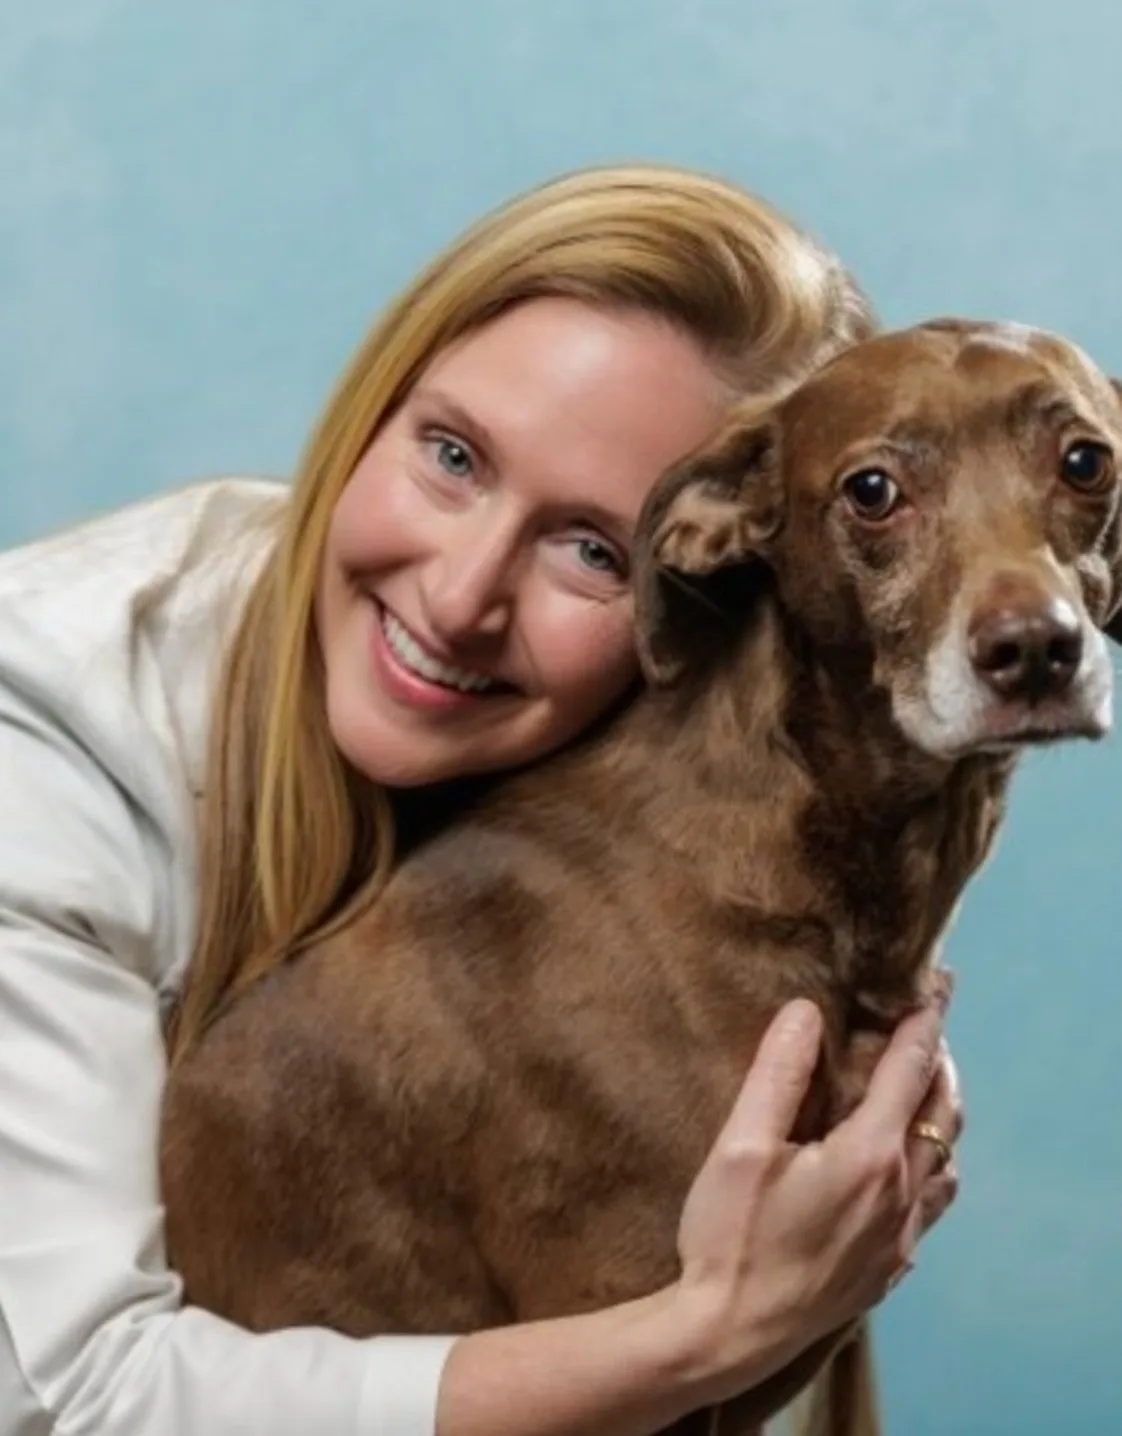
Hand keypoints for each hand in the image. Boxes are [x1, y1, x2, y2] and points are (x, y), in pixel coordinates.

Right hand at [667, 984, 952, 1401]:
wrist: (730, 1335)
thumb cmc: (728, 1238)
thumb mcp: (740, 1147)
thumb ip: (776, 1075)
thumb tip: (804, 1012)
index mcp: (868, 1156)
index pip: (910, 1069)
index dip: (924, 1021)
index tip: (934, 985)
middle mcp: (900, 1195)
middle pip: (943, 1111)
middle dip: (938, 1061)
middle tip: (925, 1026)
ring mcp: (900, 1236)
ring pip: (946, 1160)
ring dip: (939, 1114)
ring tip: (919, 1086)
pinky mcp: (889, 1267)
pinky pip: (932, 1203)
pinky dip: (931, 1164)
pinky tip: (905, 1164)